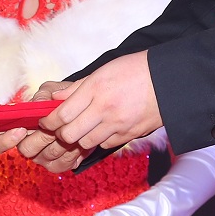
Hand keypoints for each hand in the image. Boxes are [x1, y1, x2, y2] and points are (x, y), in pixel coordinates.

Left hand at [0, 53, 162, 172]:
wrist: (168, 81)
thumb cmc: (134, 70)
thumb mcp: (102, 72)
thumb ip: (76, 88)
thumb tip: (55, 99)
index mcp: (95, 90)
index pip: (62, 115)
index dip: (49, 122)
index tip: (46, 121)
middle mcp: (104, 109)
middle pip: (69, 135)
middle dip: (60, 135)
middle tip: (60, 128)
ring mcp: (117, 125)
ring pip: (85, 143)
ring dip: (78, 139)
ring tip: (80, 129)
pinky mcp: (128, 135)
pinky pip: (104, 145)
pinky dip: (97, 141)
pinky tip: (100, 130)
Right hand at [0, 79, 74, 162]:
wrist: (83, 112)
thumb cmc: (61, 101)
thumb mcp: (52, 91)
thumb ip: (44, 95)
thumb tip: (37, 103)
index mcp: (17, 129)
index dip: (5, 139)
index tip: (21, 129)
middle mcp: (26, 146)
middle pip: (26, 149)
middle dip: (42, 136)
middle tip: (55, 126)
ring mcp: (41, 158)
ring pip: (46, 156)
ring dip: (61, 141)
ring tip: (72, 128)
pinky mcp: (58, 165)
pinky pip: (62, 163)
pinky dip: (72, 151)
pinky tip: (78, 140)